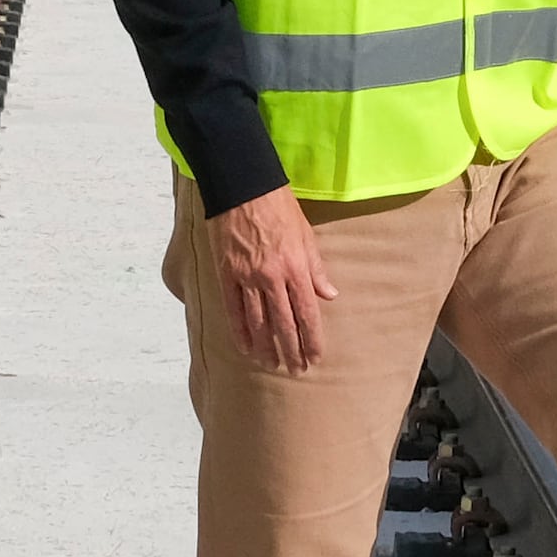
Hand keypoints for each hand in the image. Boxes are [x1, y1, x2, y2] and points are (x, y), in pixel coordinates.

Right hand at [210, 187, 340, 375]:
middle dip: (292, 349)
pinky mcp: (226, 274)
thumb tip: (330, 295)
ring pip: (258, 322)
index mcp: (296, 267)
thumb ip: (317, 268)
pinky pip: (233, 309)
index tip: (316, 356)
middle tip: (296, 369)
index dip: (312, 339)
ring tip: (273, 364)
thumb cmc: (278, 206)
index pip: (307, 313)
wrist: (243, 187)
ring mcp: (247, 277)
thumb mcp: (306, 234)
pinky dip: (240, 331)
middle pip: (284, 323)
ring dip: (267, 347)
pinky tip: (246, 347)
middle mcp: (272, 277)